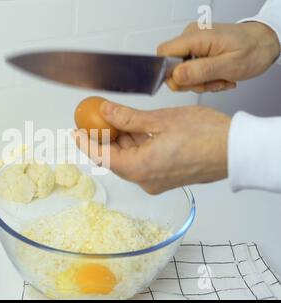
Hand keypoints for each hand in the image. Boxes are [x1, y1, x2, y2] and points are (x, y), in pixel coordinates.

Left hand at [73, 101, 230, 194]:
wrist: (235, 149)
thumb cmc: (205, 136)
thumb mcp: (159, 120)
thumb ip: (127, 118)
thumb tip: (106, 111)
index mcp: (140, 168)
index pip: (101, 156)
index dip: (85, 143)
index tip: (75, 132)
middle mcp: (145, 180)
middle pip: (114, 159)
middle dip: (104, 139)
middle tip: (96, 119)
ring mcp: (156, 181)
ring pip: (129, 160)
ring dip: (121, 141)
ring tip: (117, 119)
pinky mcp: (166, 178)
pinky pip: (143, 163)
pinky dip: (136, 147)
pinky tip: (136, 129)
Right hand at [158, 22, 280, 92]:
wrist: (265, 43)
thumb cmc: (253, 50)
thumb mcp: (229, 65)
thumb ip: (200, 71)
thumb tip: (175, 76)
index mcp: (196, 36)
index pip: (163, 54)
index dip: (170, 73)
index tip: (187, 82)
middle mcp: (191, 36)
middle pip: (171, 66)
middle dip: (190, 81)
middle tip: (210, 83)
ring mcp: (193, 43)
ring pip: (181, 71)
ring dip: (199, 82)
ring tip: (219, 80)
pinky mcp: (197, 50)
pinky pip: (190, 69)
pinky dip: (203, 78)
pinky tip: (218, 76)